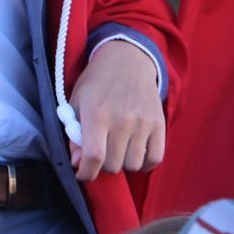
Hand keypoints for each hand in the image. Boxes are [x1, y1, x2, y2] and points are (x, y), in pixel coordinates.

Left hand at [67, 40, 165, 181]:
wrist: (127, 60)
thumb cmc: (97, 83)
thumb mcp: (77, 102)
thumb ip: (74, 135)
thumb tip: (77, 163)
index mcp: (97, 114)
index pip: (93, 157)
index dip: (86, 173)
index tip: (83, 173)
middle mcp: (121, 120)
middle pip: (112, 165)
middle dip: (102, 165)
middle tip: (101, 151)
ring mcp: (143, 122)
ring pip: (132, 165)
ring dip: (123, 163)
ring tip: (118, 148)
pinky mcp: (159, 123)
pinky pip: (154, 159)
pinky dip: (144, 162)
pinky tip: (135, 152)